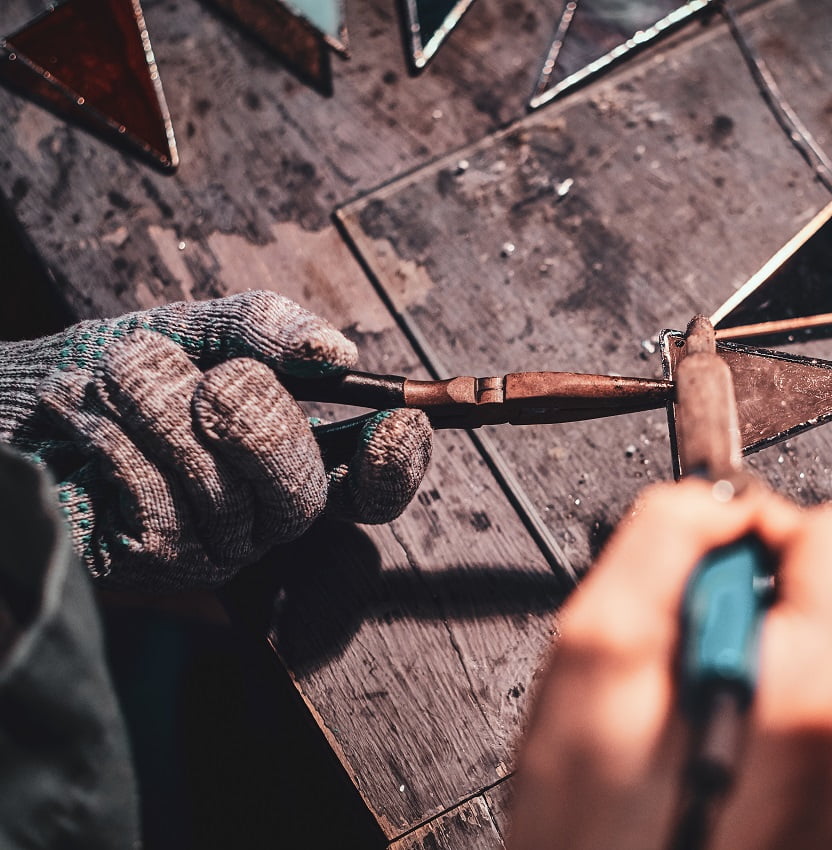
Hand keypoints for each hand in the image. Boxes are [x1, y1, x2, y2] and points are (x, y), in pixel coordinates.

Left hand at [0, 291, 431, 589]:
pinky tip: (95, 428)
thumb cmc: (108, 369)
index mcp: (288, 459)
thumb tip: (336, 352)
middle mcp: (259, 514)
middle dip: (263, 424)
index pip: (370, 487)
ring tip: (120, 378)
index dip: (397, 465)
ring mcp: (206, 546)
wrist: (8, 401)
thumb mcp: (192, 328)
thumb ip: (262, 327)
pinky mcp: (147, 564)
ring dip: (166, 410)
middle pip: (303, 494)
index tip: (395, 422)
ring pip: (224, 493)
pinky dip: (124, 444)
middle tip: (220, 380)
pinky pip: (162, 505)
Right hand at [508, 481, 831, 849]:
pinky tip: (716, 757)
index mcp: (807, 691)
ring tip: (690, 727)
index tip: (718, 571)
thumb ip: (663, 545)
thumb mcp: (595, 661)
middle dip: (747, 610)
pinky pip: (821, 717)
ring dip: (752, 669)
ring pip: (817, 658)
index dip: (774, 529)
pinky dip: (768, 719)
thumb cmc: (597, 838)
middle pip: (829, 598)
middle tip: (679, 670)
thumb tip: (716, 502)